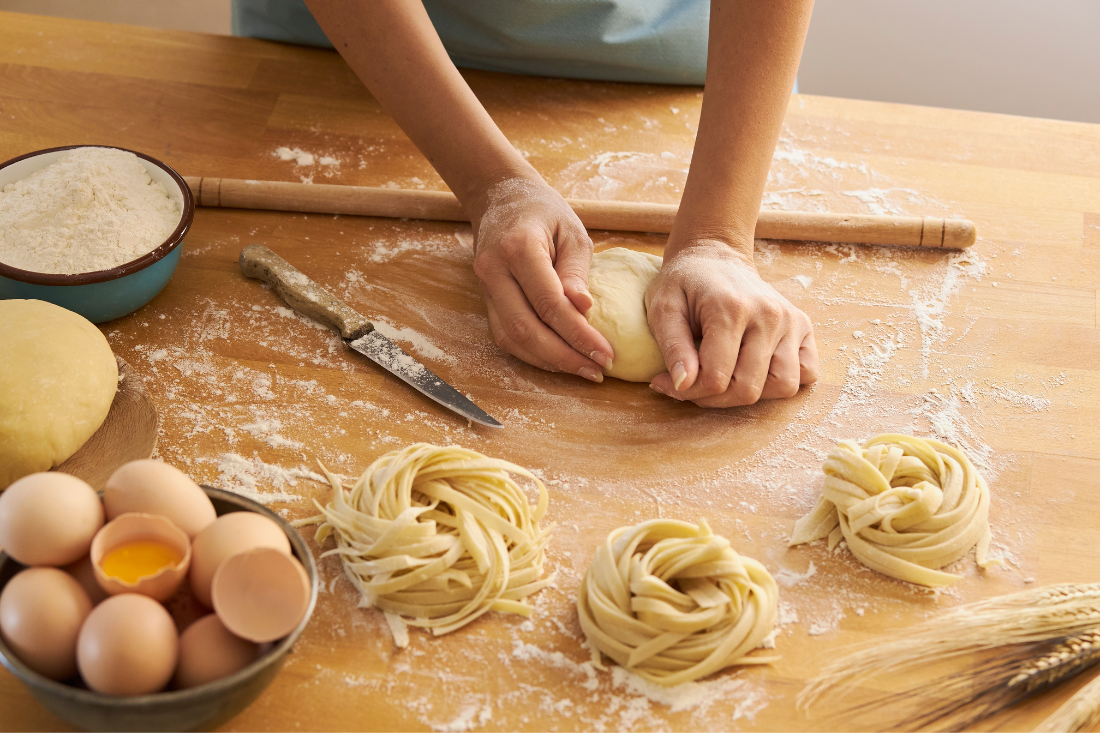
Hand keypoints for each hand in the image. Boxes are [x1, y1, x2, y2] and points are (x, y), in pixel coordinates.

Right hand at [470, 177, 613, 380]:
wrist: (501, 197)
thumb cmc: (543, 212)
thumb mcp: (572, 232)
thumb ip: (576, 272)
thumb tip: (584, 309)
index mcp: (519, 248)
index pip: (549, 303)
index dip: (578, 334)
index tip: (606, 353)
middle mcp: (494, 270)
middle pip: (526, 328)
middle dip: (564, 356)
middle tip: (597, 370)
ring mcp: (484, 287)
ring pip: (511, 338)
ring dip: (548, 361)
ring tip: (583, 369)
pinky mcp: (485, 299)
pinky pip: (505, 335)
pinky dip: (533, 353)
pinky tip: (559, 359)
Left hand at [645, 241, 818, 406]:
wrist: (714, 256)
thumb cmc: (685, 283)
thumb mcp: (663, 309)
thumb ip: (672, 348)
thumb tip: (683, 384)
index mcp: (731, 309)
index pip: (716, 378)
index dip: (688, 391)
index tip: (667, 383)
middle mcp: (769, 315)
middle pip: (748, 389)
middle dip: (714, 398)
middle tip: (693, 384)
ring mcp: (791, 320)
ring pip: (782, 387)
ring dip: (750, 393)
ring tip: (725, 377)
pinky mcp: (804, 326)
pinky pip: (807, 372)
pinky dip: (782, 381)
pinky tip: (754, 369)